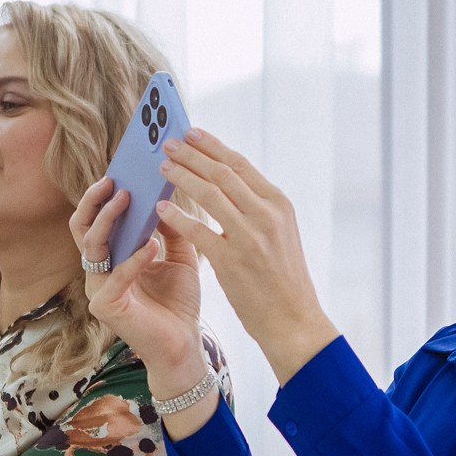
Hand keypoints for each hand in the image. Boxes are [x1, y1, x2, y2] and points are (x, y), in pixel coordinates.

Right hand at [71, 179, 207, 397]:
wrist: (184, 343)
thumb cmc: (179, 301)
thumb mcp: (179, 255)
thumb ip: (171, 228)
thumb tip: (164, 195)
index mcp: (112, 256)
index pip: (97, 218)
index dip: (103, 195)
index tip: (119, 170)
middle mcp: (98, 269)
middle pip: (83, 226)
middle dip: (95, 200)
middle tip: (114, 179)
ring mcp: (97, 288)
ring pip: (92, 245)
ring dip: (109, 219)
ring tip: (128, 199)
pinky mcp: (105, 306)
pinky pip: (115, 275)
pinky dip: (134, 258)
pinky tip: (153, 246)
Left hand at [152, 129, 337, 382]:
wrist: (295, 321)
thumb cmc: (284, 282)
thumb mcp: (281, 236)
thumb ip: (258, 210)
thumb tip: (228, 186)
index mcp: (279, 205)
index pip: (240, 164)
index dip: (212, 146)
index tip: (191, 133)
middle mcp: (266, 214)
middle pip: (221, 172)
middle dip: (191, 154)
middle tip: (166, 143)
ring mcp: (250, 236)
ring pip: (208, 193)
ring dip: (180, 176)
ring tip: (161, 167)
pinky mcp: (232, 261)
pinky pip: (197, 230)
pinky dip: (176, 216)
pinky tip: (160, 208)